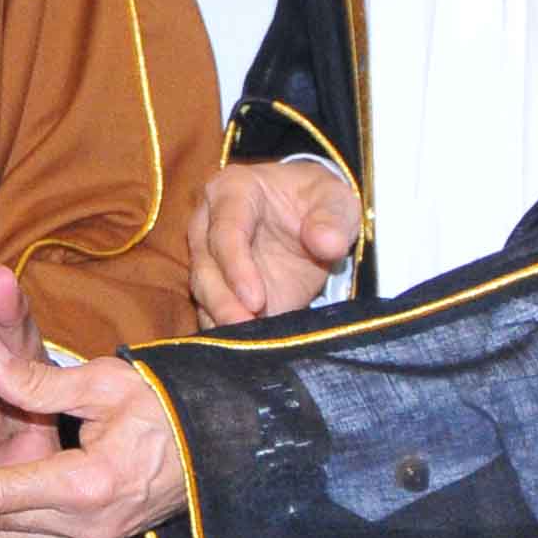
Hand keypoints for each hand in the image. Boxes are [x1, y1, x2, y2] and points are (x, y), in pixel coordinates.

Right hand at [187, 157, 358, 326]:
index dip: (236, 266)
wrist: (308, 216)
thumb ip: (332, 217)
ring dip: (222, 318)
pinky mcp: (218, 287)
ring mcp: (208, 257)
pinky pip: (211, 311)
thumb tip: (327, 244)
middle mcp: (208, 223)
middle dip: (222, 301)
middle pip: (204, 265)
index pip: (225, 230)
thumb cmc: (316, 200)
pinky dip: (226, 331)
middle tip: (245, 328)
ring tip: (247, 343)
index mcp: (232, 190)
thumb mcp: (334, 197)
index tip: (256, 300)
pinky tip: (245, 346)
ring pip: (203, 291)